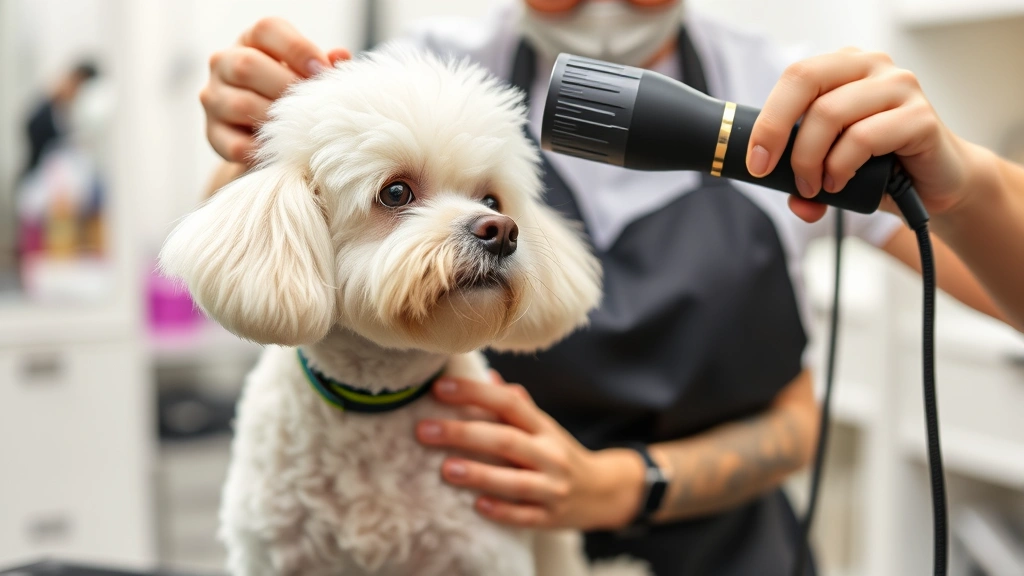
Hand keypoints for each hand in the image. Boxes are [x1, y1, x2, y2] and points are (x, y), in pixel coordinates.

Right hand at [201, 17, 349, 163]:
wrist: (266, 134)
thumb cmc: (293, 95)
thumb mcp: (307, 74)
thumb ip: (322, 65)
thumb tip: (339, 57)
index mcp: (252, 41)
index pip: (267, 30)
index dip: (297, 49)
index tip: (322, 70)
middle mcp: (224, 63)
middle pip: (247, 65)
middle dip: (286, 87)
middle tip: (312, 106)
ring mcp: (213, 98)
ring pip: (239, 105)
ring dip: (276, 120)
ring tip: (301, 129)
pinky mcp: (213, 134)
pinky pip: (236, 144)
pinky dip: (264, 149)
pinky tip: (285, 151)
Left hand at [415, 371, 645, 530]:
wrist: (604, 492)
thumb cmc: (559, 454)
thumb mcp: (543, 427)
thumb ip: (516, 405)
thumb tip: (487, 375)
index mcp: (544, 428)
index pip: (509, 403)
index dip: (475, 393)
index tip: (440, 388)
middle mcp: (550, 454)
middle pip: (507, 440)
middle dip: (464, 434)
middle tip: (424, 430)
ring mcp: (553, 488)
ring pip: (516, 481)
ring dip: (480, 474)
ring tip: (445, 468)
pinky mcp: (551, 517)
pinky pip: (526, 516)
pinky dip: (503, 511)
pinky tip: (478, 506)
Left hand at [746, 47, 984, 222]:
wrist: (934, 185)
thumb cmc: (878, 167)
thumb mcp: (828, 170)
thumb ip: (802, 180)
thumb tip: (795, 202)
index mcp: (843, 68)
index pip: (795, 76)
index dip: (767, 119)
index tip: (755, 160)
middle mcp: (871, 67)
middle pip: (806, 81)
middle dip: (776, 130)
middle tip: (769, 170)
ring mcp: (900, 87)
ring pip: (829, 113)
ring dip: (810, 160)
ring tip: (816, 186)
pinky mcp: (921, 117)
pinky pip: (863, 138)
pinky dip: (841, 167)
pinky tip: (841, 183)